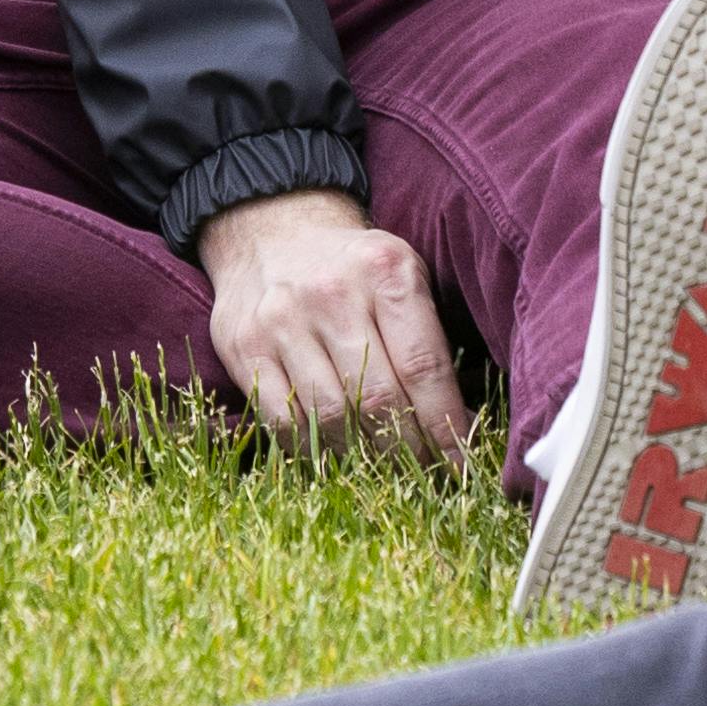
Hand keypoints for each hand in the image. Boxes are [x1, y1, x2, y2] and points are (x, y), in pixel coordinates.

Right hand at [192, 184, 468, 459]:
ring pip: (330, 416)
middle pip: (377, 398)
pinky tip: (337, 458)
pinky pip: (283, 420)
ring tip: (386, 472)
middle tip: (427, 475)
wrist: (271, 230)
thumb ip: (429, 340)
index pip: (422, 366)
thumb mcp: (403, 274)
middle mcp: (331, 292)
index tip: (461, 464)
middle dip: (409, 450)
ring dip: (364, 457)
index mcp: (384, 270)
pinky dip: (315, 451)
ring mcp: (282, 320)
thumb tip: (462, 428)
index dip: (445, 425)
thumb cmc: (354, 267)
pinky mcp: (244, 346)